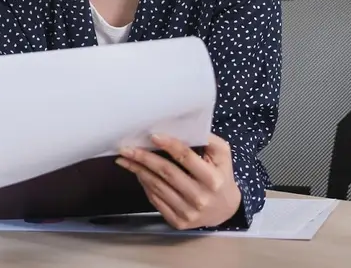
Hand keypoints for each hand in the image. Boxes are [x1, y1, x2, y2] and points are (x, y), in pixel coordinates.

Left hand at [116, 133, 240, 229]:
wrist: (225, 210)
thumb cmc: (221, 175)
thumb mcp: (223, 155)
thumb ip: (208, 140)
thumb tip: (182, 127)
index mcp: (212, 179)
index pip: (186, 158)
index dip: (169, 145)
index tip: (152, 135)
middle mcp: (200, 197)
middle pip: (167, 173)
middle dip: (144, 158)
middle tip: (126, 149)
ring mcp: (188, 212)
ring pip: (158, 187)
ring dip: (139, 171)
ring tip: (125, 160)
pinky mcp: (178, 222)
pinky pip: (156, 201)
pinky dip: (145, 186)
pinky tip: (138, 174)